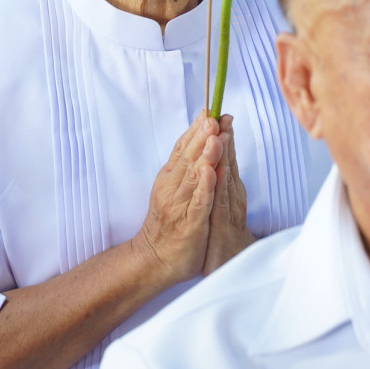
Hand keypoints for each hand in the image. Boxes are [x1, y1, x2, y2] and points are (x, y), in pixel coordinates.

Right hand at [133, 112, 227, 285]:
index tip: (209, 109)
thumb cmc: (168, 223)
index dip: (196, 128)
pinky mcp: (189, 223)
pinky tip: (211, 170)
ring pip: (194, 175)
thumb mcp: (173, 189)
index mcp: (170, 177)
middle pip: (189, 156)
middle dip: (202, 135)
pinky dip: (204, 185)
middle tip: (214, 115)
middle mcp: (172, 187)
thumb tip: (198, 140)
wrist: (153, 259)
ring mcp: (180, 205)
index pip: (183, 147)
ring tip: (215, 135)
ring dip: (205, 154)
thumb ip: (185, 166)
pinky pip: (198, 202)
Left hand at [202, 116, 254, 272]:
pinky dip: (213, 185)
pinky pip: (213, 203)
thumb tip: (217, 154)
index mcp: (228, 189)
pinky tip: (212, 170)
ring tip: (220, 134)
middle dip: (224, 139)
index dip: (225, 136)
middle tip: (223, 116)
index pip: (226, 158)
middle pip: (226, 164)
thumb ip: (219, 177)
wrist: (203, 264)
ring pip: (222, 180)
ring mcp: (223, 212)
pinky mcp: (213, 226)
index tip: (222, 114)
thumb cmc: (210, 233)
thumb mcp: (215, 202)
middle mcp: (229, 198)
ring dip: (220, 156)